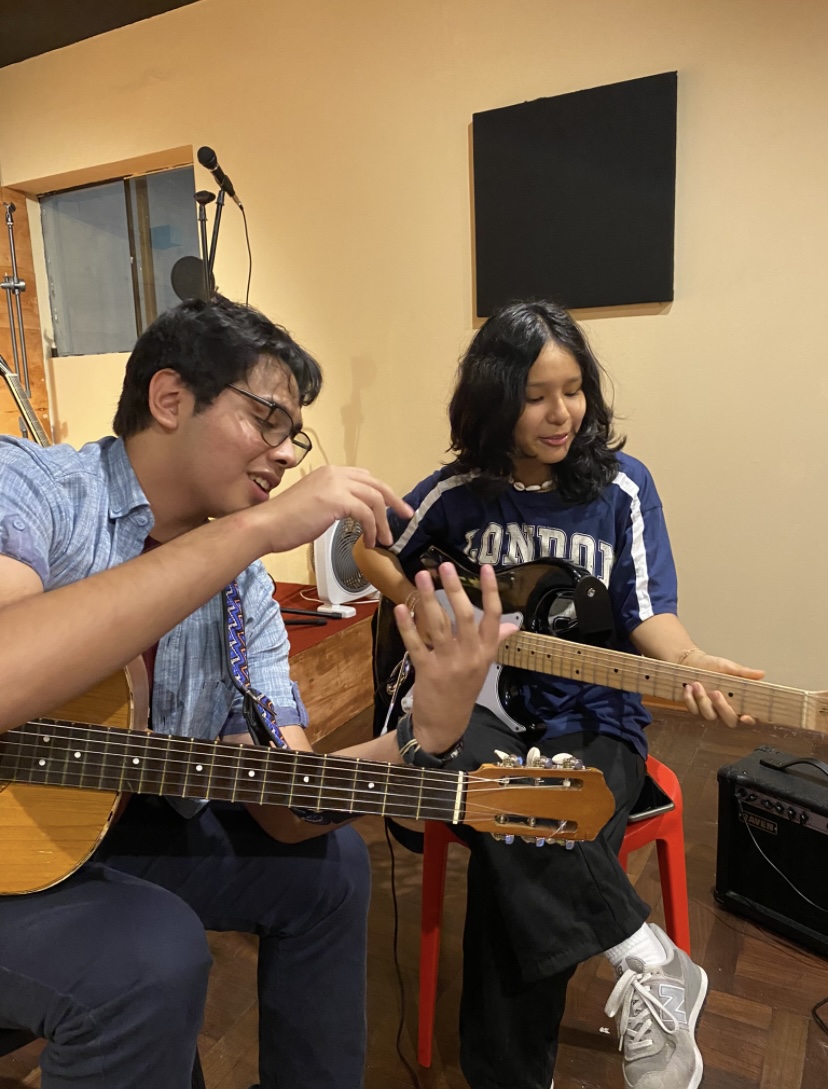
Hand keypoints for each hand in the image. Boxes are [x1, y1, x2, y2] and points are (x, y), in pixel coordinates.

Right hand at [250, 466, 411, 553]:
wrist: (267, 525)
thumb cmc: (286, 522)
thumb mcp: (315, 504)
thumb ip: (335, 502)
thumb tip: (354, 512)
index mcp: (330, 472)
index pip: (365, 478)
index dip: (382, 493)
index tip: (392, 508)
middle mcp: (335, 473)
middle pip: (376, 485)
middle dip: (394, 502)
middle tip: (406, 515)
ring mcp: (336, 484)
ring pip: (374, 499)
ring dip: (383, 522)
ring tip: (384, 540)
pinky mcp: (336, 499)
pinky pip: (366, 513)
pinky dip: (372, 529)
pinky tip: (369, 542)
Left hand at [393, 563, 516, 753]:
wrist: (445, 724)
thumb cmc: (464, 691)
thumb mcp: (484, 667)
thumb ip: (495, 642)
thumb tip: (512, 625)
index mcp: (486, 652)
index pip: (493, 617)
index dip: (490, 591)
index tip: (486, 568)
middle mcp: (470, 655)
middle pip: (464, 616)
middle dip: (454, 589)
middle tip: (444, 566)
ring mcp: (448, 663)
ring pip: (439, 625)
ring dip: (428, 599)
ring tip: (421, 577)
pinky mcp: (426, 670)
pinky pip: (416, 643)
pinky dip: (407, 625)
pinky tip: (401, 608)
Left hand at [680, 649, 764, 726]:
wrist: (692, 662)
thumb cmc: (713, 665)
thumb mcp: (729, 667)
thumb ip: (744, 673)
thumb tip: (762, 674)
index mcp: (737, 701)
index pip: (748, 717)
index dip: (750, 721)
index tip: (746, 717)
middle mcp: (724, 709)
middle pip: (729, 720)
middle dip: (722, 707)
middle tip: (715, 692)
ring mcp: (709, 711)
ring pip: (709, 715)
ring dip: (702, 700)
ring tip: (697, 684)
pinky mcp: (695, 708)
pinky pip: (693, 710)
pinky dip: (689, 699)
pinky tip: (688, 687)